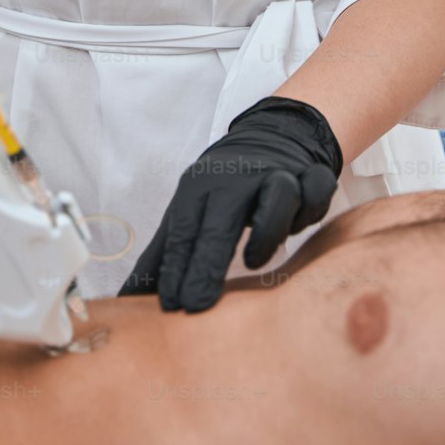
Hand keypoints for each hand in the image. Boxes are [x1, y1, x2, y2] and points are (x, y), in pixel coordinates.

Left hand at [119, 96, 342, 312]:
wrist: (271, 138)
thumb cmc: (224, 188)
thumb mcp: (190, 212)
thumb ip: (164, 255)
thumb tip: (128, 299)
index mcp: (201, 187)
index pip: (183, 230)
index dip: (173, 268)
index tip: (167, 306)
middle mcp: (236, 178)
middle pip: (220, 220)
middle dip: (205, 264)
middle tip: (194, 304)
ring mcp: (276, 174)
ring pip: (276, 196)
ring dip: (266, 230)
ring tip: (252, 262)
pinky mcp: (310, 174)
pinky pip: (316, 189)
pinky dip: (311, 208)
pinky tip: (300, 226)